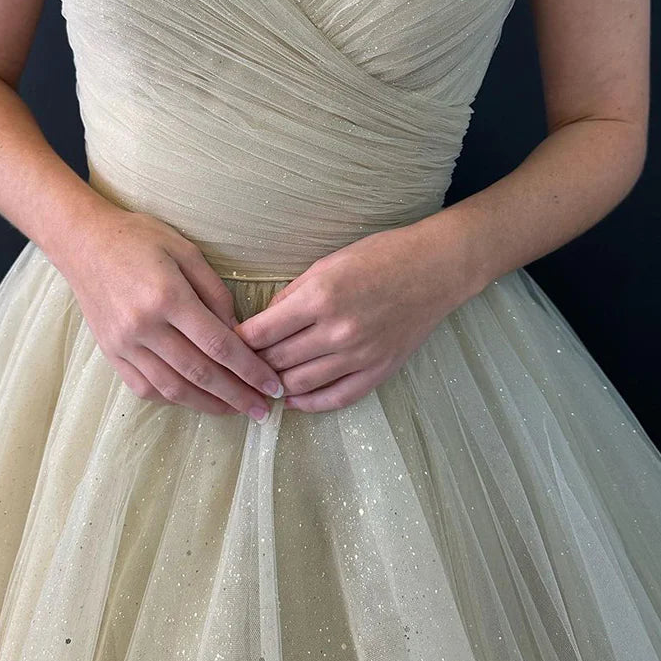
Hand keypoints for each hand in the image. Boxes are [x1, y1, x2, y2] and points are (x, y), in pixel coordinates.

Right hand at [64, 207, 284, 418]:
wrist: (83, 242)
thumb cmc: (139, 238)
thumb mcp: (186, 251)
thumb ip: (215, 293)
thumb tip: (238, 332)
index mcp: (168, 297)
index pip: (218, 345)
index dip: (250, 370)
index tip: (272, 385)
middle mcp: (144, 326)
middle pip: (199, 373)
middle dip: (236, 396)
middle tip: (263, 410)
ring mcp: (124, 343)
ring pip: (172, 388)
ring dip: (208, 404)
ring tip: (235, 410)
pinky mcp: (110, 353)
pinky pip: (145, 387)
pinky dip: (173, 399)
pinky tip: (196, 399)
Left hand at [232, 217, 478, 412]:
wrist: (435, 269)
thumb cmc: (380, 256)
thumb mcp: (328, 262)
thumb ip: (293, 294)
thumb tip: (264, 322)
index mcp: (320, 297)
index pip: (262, 332)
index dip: (238, 341)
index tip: (225, 343)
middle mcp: (337, 330)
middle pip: (277, 361)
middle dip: (252, 364)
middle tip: (238, 365)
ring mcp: (359, 355)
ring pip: (300, 383)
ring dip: (275, 385)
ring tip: (261, 381)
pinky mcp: (378, 371)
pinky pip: (336, 398)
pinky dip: (309, 403)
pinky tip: (293, 399)